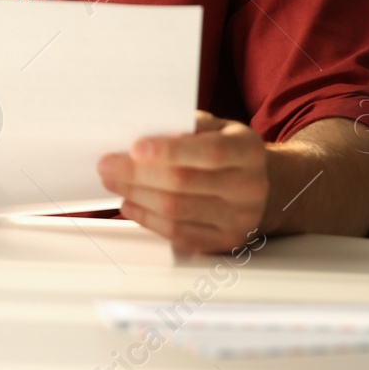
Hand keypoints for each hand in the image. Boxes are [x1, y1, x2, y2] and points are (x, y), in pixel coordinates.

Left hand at [97, 111, 267, 252]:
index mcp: (248, 151)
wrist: (262, 187)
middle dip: (137, 174)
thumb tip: (144, 130)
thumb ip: (188, 127)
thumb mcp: (218, 128)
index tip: (134, 148)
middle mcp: (249, 187)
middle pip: (184, 183)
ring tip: (113, 182)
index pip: (209, 152)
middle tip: (106, 165)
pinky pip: (177, 233)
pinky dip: (147, 219)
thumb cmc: (227, 150)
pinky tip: (130, 204)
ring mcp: (239, 219)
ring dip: (136, 195)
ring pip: (176, 210)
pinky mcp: (223, 241)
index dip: (170, 151)